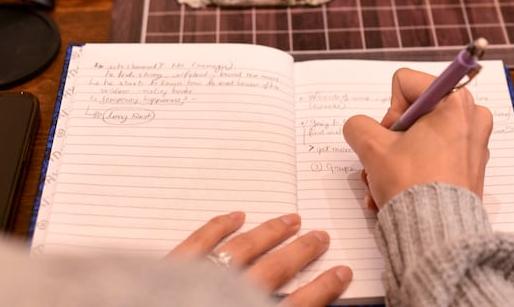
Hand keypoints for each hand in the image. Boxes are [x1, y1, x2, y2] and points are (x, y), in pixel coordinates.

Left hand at [168, 211, 351, 306]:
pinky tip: (236, 216)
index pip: (301, 304)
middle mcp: (231, 297)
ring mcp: (200, 281)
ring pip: (244, 248)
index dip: (324, 287)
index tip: (341, 272)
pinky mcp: (171, 269)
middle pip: (277, 268)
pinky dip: (220, 226)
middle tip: (320, 236)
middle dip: (303, 251)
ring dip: (270, 232)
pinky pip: (201, 241)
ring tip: (290, 220)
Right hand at [343, 68, 492, 209]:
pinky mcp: (470, 166)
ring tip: (383, 185)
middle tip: (386, 163)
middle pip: (412, 112)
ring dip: (394, 160)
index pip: (405, 83)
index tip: (391, 137)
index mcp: (455, 101)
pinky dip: (412, 171)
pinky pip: (432, 156)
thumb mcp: (372, 148)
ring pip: (418, 137)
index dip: (388, 111)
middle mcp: (471, 117)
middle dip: (390, 141)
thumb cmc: (413, 187)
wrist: (438, 235)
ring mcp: (473, 143)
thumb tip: (361, 128)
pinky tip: (395, 193)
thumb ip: (358, 125)